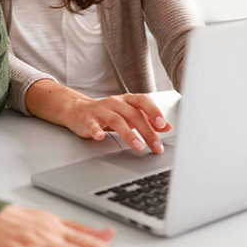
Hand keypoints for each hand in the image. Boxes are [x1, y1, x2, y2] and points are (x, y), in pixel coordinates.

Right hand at [27, 81, 171, 153]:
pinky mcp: (87, 119)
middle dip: (147, 131)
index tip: (162, 124)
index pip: (143, 102)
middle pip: (133, 115)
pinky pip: (92, 125)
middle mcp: (115, 103)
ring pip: (117, 120)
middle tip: (156, 146)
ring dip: (129, 134)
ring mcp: (101, 110)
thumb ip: (147, 120)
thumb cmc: (107, 113)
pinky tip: (101, 138)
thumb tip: (168, 126)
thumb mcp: (129, 114)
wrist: (78, 110)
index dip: (153, 111)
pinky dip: (97, 131)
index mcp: (126, 100)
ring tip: (138, 146)